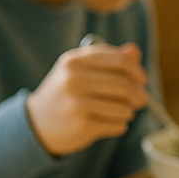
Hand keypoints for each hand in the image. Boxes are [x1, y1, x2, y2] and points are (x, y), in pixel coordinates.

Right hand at [25, 40, 147, 155]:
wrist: (36, 122)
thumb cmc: (66, 92)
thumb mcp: (80, 69)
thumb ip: (109, 59)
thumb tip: (134, 51)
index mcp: (74, 61)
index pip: (120, 60)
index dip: (137, 71)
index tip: (142, 80)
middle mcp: (73, 80)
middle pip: (124, 85)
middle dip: (138, 94)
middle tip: (140, 100)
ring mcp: (76, 104)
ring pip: (124, 107)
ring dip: (128, 111)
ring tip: (121, 112)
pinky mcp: (81, 126)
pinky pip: (117, 124)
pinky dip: (120, 125)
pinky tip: (110, 123)